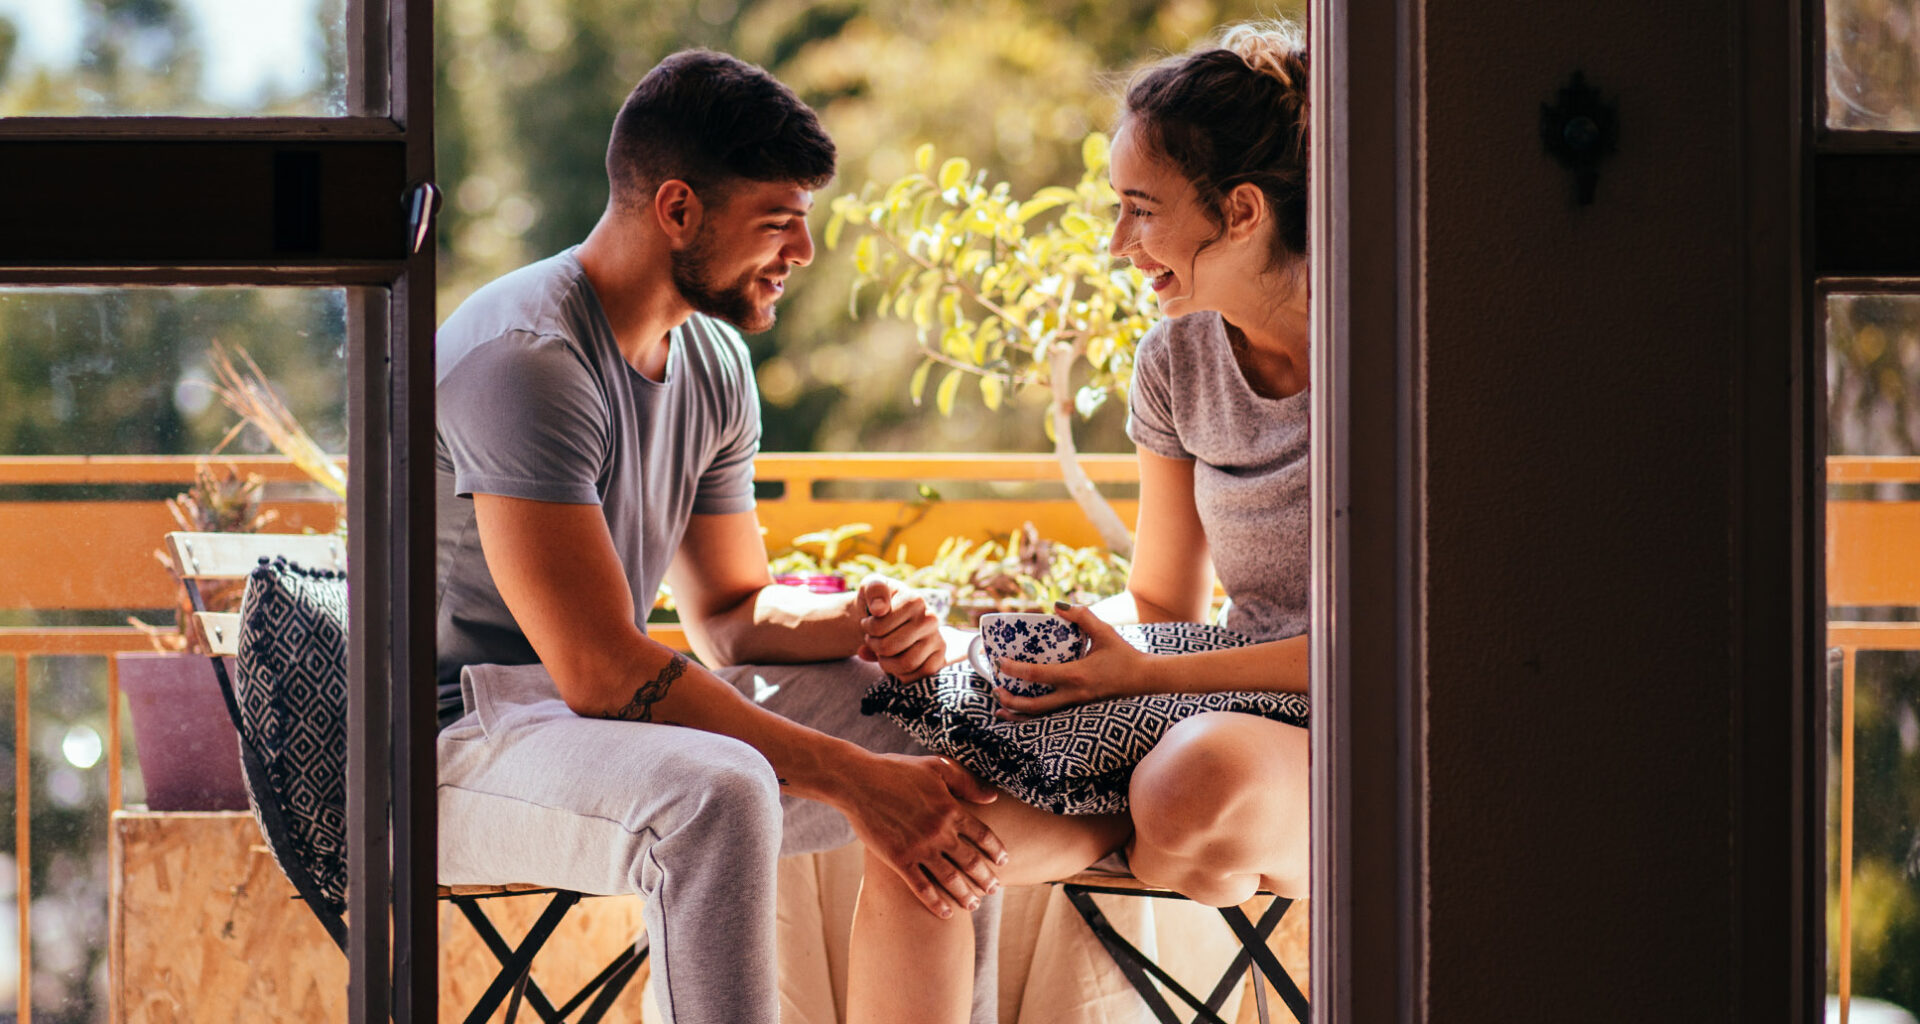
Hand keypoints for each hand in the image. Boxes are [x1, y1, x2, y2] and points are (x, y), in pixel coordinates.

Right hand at [839, 753, 1007, 917]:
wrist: (857, 782)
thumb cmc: (896, 770)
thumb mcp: (935, 766)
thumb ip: (965, 782)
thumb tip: (992, 798)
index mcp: (951, 809)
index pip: (983, 835)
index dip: (996, 850)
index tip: (1004, 862)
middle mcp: (939, 832)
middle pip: (971, 861)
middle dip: (985, 878)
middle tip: (994, 889)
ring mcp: (919, 848)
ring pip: (950, 879)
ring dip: (965, 894)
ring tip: (975, 905)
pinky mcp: (898, 860)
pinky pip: (922, 888)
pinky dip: (936, 903)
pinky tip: (947, 913)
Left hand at [853, 575, 946, 679]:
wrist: (888, 619)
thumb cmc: (877, 603)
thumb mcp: (870, 586)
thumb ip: (874, 589)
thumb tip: (879, 609)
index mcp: (915, 600)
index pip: (880, 627)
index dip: (868, 629)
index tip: (868, 623)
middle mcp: (931, 619)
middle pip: (890, 647)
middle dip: (875, 647)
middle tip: (874, 640)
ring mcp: (938, 640)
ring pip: (906, 664)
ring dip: (886, 663)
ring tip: (884, 652)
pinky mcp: (940, 659)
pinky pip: (919, 676)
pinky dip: (902, 675)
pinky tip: (896, 663)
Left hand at [992, 602, 1151, 717]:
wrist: (1144, 679)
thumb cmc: (1124, 655)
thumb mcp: (1104, 632)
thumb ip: (1082, 616)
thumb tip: (1058, 605)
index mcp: (1076, 675)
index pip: (1038, 674)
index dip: (1015, 669)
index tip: (999, 662)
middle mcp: (1073, 694)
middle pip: (1034, 705)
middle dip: (1011, 699)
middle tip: (996, 688)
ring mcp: (1076, 705)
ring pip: (1042, 716)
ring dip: (1019, 713)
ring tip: (1000, 707)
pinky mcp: (1080, 708)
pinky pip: (1052, 716)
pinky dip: (1034, 717)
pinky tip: (1022, 713)